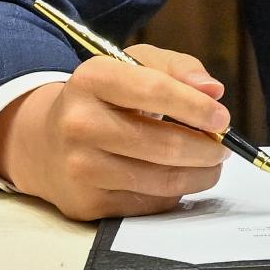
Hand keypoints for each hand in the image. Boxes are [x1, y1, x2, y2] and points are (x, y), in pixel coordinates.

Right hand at [0, 45, 229, 219]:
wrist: (45, 143)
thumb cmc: (103, 99)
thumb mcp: (133, 66)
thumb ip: (177, 69)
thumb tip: (213, 92)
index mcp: (92, 79)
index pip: (154, 91)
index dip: (196, 107)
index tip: (222, 118)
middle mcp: (79, 123)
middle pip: (163, 144)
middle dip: (207, 148)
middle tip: (224, 146)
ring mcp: (79, 167)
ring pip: (160, 180)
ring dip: (199, 175)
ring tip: (211, 164)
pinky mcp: (85, 203)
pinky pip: (147, 203)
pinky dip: (175, 193)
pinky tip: (181, 179)